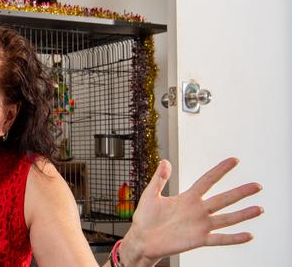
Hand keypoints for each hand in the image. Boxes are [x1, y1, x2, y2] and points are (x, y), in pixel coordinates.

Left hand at [121, 158, 262, 266]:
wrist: (141, 239)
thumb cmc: (145, 218)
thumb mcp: (151, 194)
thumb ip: (159, 178)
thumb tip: (165, 160)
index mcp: (188, 198)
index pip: (208, 180)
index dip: (220, 170)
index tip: (234, 160)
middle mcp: (198, 210)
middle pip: (223, 198)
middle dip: (240, 192)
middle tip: (257, 186)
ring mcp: (200, 225)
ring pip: (226, 218)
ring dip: (243, 214)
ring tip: (259, 209)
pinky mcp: (198, 239)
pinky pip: (219, 239)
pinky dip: (234, 238)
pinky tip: (248, 235)